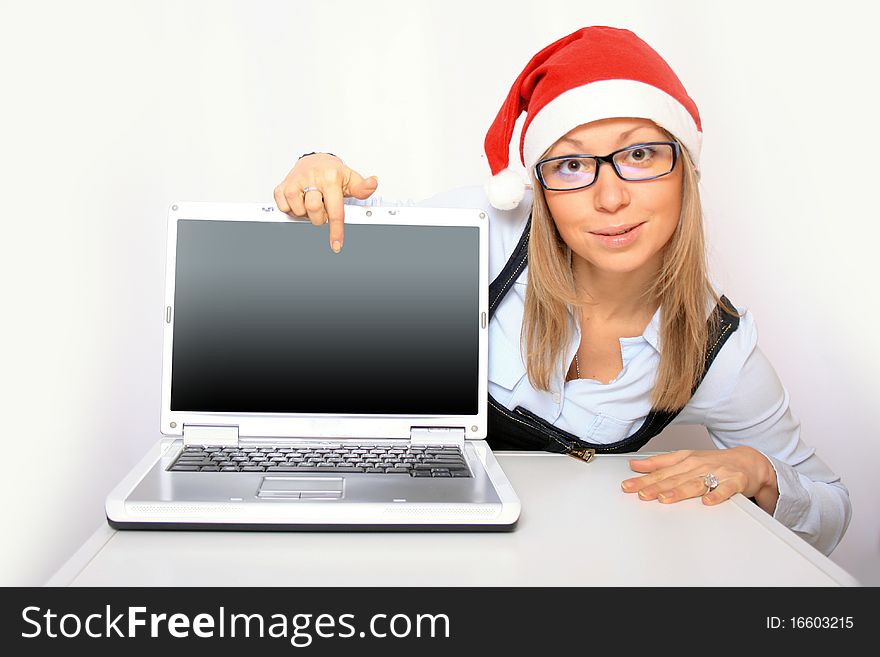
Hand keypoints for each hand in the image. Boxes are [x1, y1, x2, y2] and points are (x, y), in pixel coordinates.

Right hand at [273, 153, 378, 252]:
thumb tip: (373, 183)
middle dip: (320, 217)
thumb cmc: (332, 173)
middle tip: (323, 209)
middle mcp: (311, 178)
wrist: (315, 160)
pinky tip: (299, 202)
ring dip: (306, 213)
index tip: (336, 244)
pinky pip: (284, 207)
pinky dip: (291, 209)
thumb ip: (362, 187)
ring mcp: (295, 181)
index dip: (336, 230)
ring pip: (299, 211)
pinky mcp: (282, 185)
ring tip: (311, 203)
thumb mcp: (350, 179)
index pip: (335, 210)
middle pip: (314, 212)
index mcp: (330, 178)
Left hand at [620, 446, 779, 513]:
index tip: (628, 486)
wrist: (749, 461)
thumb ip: (659, 463)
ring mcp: (717, 472)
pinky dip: (716, 494)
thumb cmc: (713, 462)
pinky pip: (725, 489)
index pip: (660, 471)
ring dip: (679, 491)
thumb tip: (634, 465)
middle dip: (655, 486)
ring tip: (664, 498)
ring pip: (695, 483)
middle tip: (640, 493)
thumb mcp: (684, 459)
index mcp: (685, 460)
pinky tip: (707, 501)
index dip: (643, 478)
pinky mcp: (735, 481)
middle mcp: (699, 465)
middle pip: (674, 478)